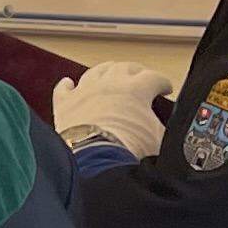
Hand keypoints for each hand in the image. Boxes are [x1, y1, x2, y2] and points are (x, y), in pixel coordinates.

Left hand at [54, 60, 175, 160]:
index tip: (164, 88)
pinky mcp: (65, 104)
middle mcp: (110, 84)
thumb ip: (158, 125)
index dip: (162, 83)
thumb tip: (158, 129)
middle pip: (125, 67)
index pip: (154, 78)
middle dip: (136, 71)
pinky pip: (64, 89)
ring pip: (96, 72)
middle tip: (141, 77)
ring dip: (105, 72)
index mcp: (136, 89)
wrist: (96, 159)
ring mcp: (85, 91)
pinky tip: (69, 83)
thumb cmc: (127, 149)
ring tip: (110, 74)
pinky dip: (67, 86)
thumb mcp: (158, 138)